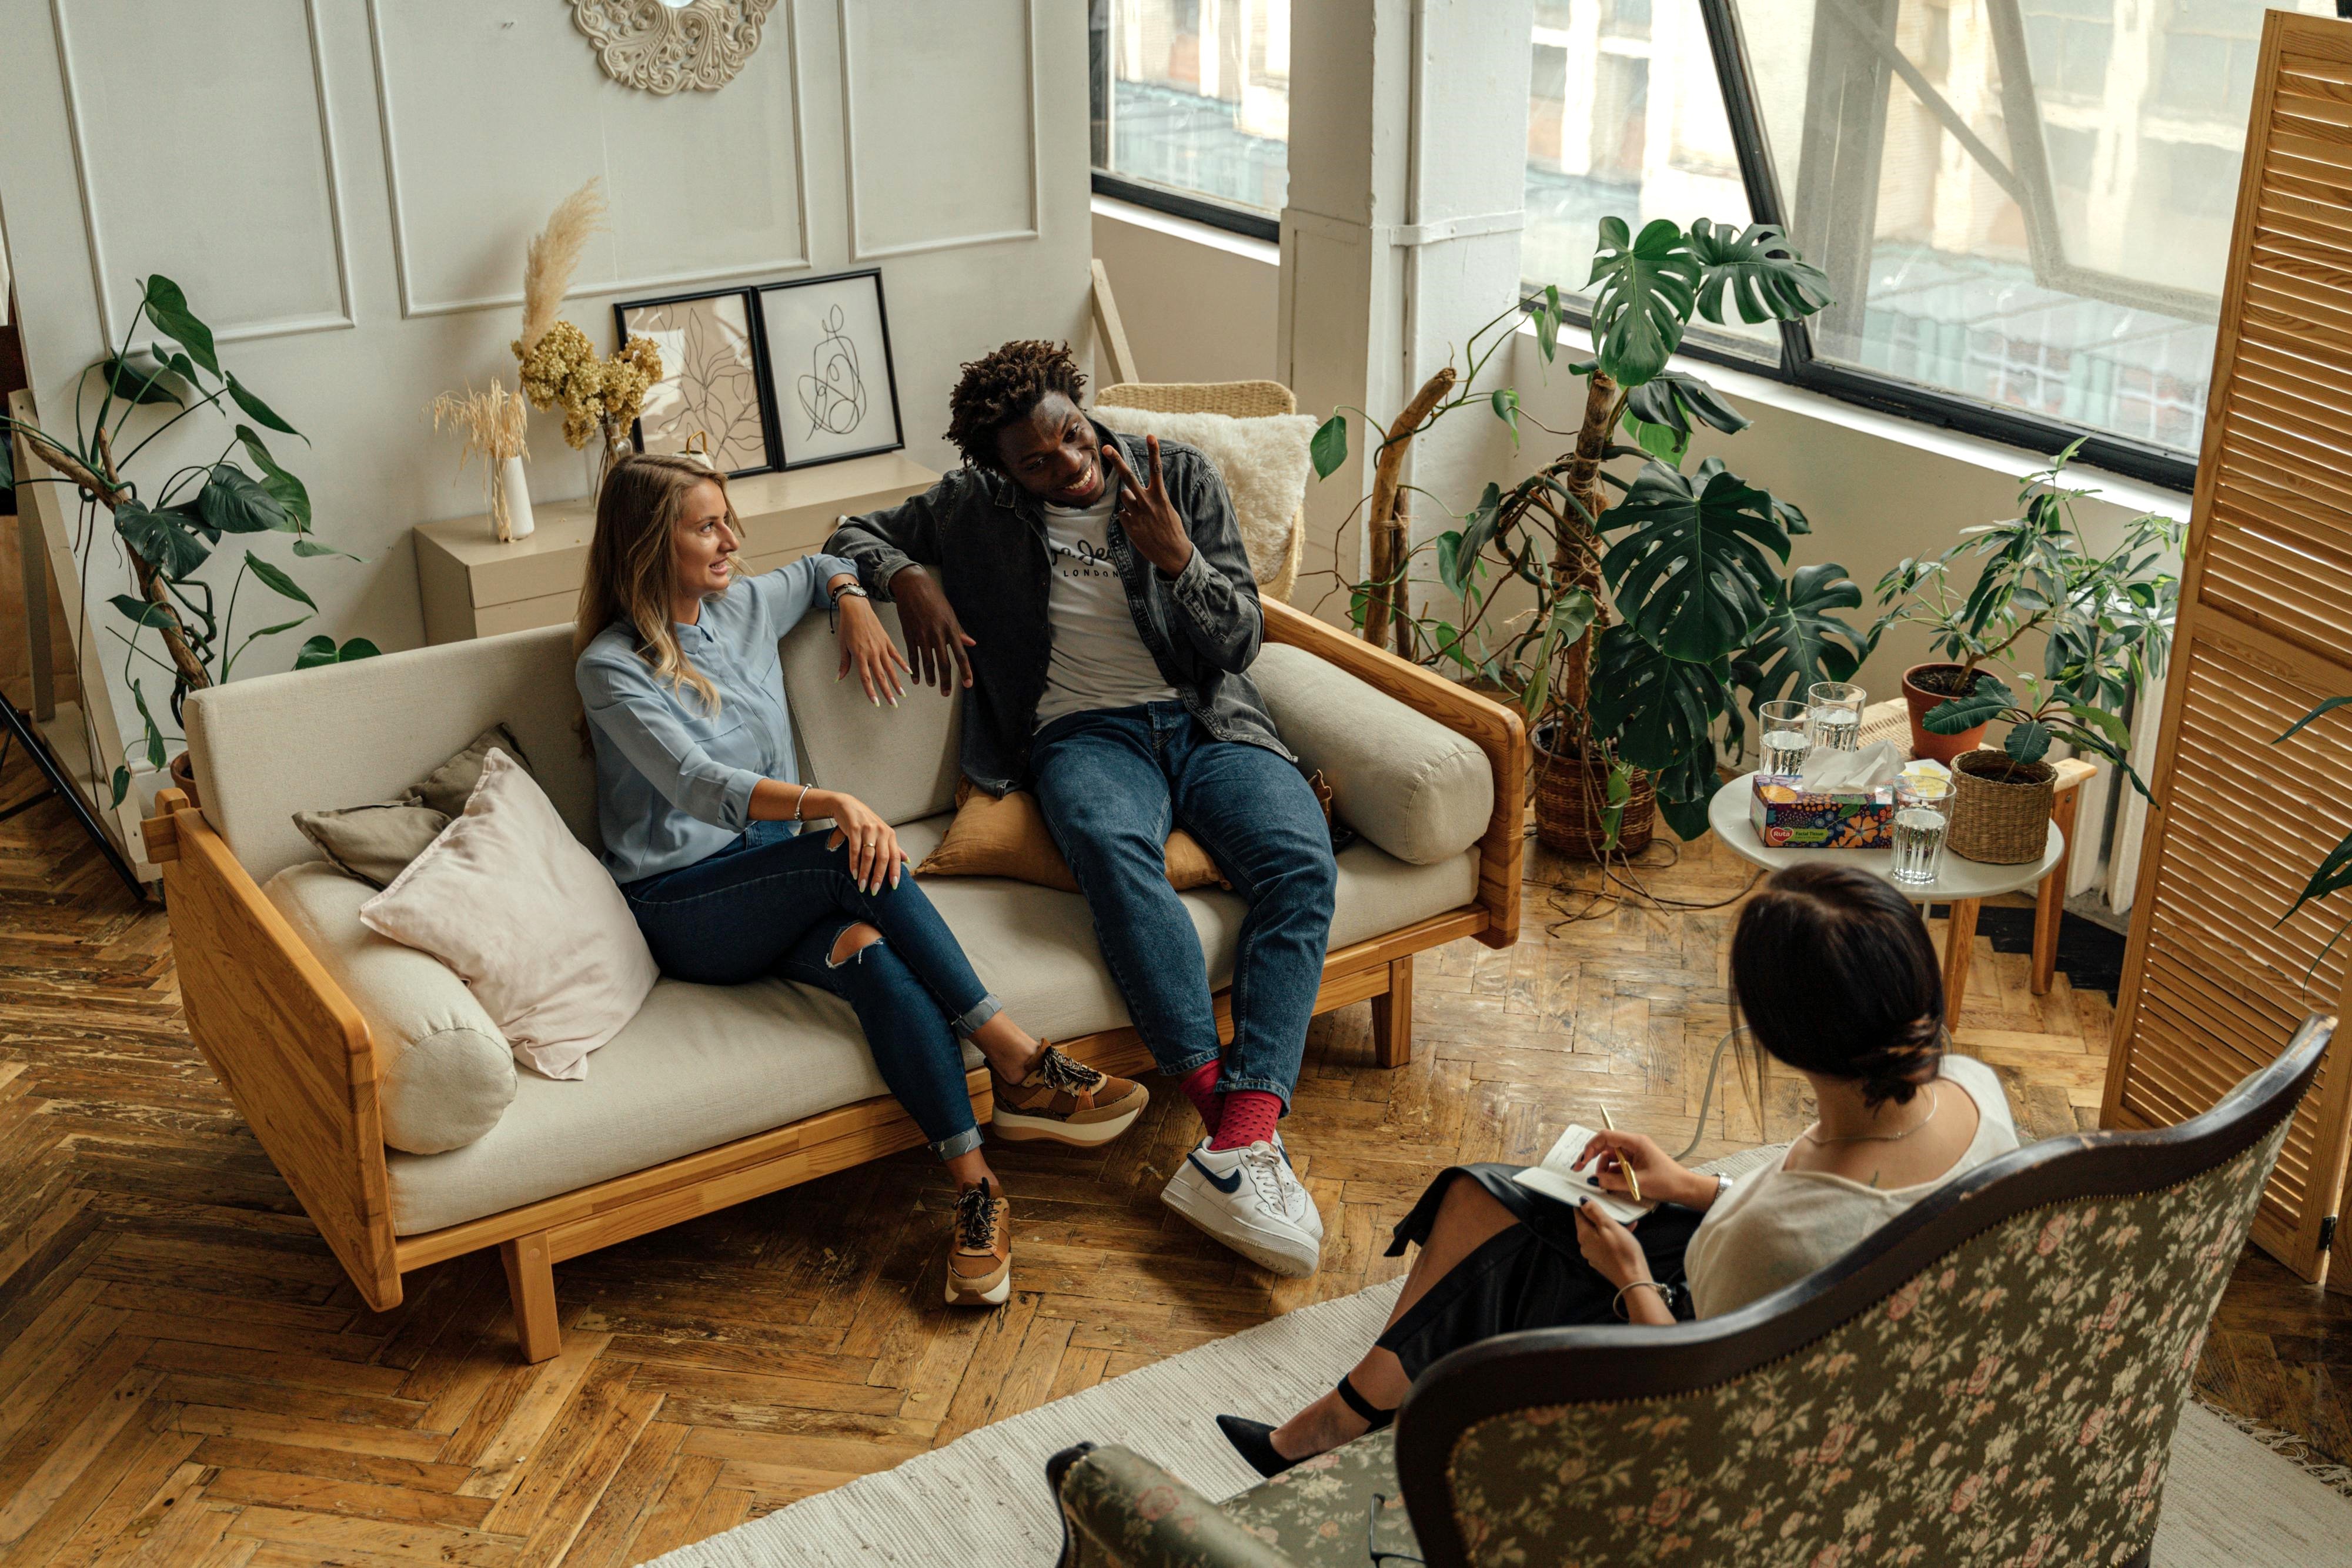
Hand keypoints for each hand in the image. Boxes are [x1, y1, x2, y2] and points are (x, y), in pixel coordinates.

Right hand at [811, 789, 904, 893]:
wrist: (848, 805)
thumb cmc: (866, 822)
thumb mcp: (882, 833)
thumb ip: (893, 847)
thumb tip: (907, 860)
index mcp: (890, 834)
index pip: (896, 856)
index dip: (895, 871)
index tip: (894, 886)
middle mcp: (881, 831)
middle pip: (883, 858)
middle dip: (878, 876)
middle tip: (874, 890)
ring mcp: (868, 830)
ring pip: (868, 856)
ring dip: (865, 873)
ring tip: (862, 885)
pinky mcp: (855, 829)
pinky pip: (855, 849)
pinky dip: (854, 863)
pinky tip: (854, 873)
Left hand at [835, 593, 909, 705]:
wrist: (856, 608)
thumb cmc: (847, 626)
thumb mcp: (842, 645)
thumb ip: (843, 663)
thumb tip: (838, 677)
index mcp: (860, 654)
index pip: (866, 678)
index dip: (871, 692)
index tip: (876, 703)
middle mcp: (872, 652)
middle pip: (881, 676)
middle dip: (887, 692)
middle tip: (893, 704)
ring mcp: (881, 647)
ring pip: (890, 668)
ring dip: (897, 682)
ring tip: (902, 693)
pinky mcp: (887, 641)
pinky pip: (896, 655)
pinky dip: (902, 663)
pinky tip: (909, 672)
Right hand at [889, 567, 974, 695]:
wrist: (913, 586)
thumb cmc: (934, 598)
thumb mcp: (950, 613)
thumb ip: (960, 631)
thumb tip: (971, 644)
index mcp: (951, 629)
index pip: (961, 655)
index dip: (965, 672)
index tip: (967, 685)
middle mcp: (937, 634)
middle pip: (944, 663)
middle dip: (946, 681)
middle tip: (946, 693)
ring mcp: (922, 635)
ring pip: (927, 662)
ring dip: (930, 677)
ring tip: (933, 685)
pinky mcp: (910, 634)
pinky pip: (913, 656)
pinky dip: (915, 669)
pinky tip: (916, 679)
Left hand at [1101, 434, 1193, 577]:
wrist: (1173, 553)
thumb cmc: (1171, 529)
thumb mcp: (1166, 509)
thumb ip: (1150, 498)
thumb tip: (1129, 493)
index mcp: (1160, 496)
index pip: (1156, 469)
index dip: (1154, 451)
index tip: (1151, 435)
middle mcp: (1147, 502)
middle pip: (1128, 477)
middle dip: (1117, 461)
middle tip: (1107, 448)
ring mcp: (1137, 514)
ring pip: (1124, 497)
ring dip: (1129, 501)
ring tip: (1141, 514)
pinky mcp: (1129, 526)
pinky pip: (1123, 514)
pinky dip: (1128, 518)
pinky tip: (1139, 527)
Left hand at [1572, 1199, 1650, 1290]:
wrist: (1633, 1279)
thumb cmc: (1622, 1251)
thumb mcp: (1609, 1226)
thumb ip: (1595, 1212)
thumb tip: (1582, 1201)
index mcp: (1584, 1235)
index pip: (1578, 1214)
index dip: (1584, 1204)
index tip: (1593, 1196)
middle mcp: (1585, 1246)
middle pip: (1589, 1224)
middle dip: (1599, 1215)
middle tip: (1611, 1206)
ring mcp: (1594, 1255)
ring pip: (1599, 1234)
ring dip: (1610, 1225)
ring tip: (1625, 1219)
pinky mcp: (1604, 1261)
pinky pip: (1606, 1243)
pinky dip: (1615, 1236)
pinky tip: (1629, 1231)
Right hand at [1574, 1130, 1708, 1208]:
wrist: (1686, 1189)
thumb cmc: (1668, 1182)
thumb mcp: (1637, 1183)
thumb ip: (1613, 1181)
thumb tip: (1594, 1180)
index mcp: (1635, 1142)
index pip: (1605, 1136)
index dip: (1590, 1147)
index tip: (1582, 1161)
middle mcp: (1634, 1144)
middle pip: (1606, 1146)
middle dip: (1594, 1159)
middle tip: (1582, 1171)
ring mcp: (1636, 1154)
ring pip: (1611, 1157)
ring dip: (1604, 1169)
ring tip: (1604, 1183)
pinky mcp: (1637, 1163)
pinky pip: (1619, 1165)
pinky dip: (1612, 1174)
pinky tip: (1611, 1184)